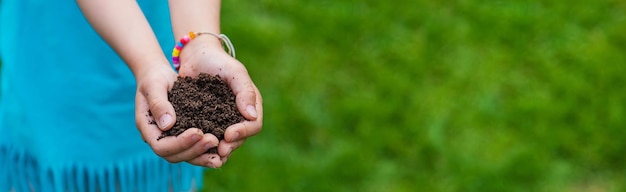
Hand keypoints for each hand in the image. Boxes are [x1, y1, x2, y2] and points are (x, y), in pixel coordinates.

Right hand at [134, 63, 223, 167]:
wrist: (159, 76)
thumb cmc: (154, 79)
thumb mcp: (154, 86)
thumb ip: (159, 104)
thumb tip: (167, 125)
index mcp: (148, 129)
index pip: (161, 146)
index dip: (179, 143)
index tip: (198, 131)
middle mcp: (159, 138)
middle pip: (174, 155)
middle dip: (195, 150)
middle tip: (214, 140)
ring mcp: (171, 139)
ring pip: (185, 156)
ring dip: (203, 155)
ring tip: (221, 149)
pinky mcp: (183, 135)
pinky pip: (194, 148)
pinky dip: (207, 151)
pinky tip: (222, 147)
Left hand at [178, 35, 263, 165]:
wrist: (196, 57)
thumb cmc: (219, 61)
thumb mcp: (234, 72)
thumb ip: (245, 92)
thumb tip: (252, 116)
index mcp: (251, 104)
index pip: (254, 125)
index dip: (243, 132)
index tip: (228, 135)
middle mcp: (240, 116)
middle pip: (241, 138)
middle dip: (231, 145)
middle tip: (219, 150)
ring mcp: (224, 121)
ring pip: (225, 141)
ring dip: (218, 149)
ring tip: (208, 155)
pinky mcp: (207, 122)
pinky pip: (209, 136)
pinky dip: (204, 144)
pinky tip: (194, 148)